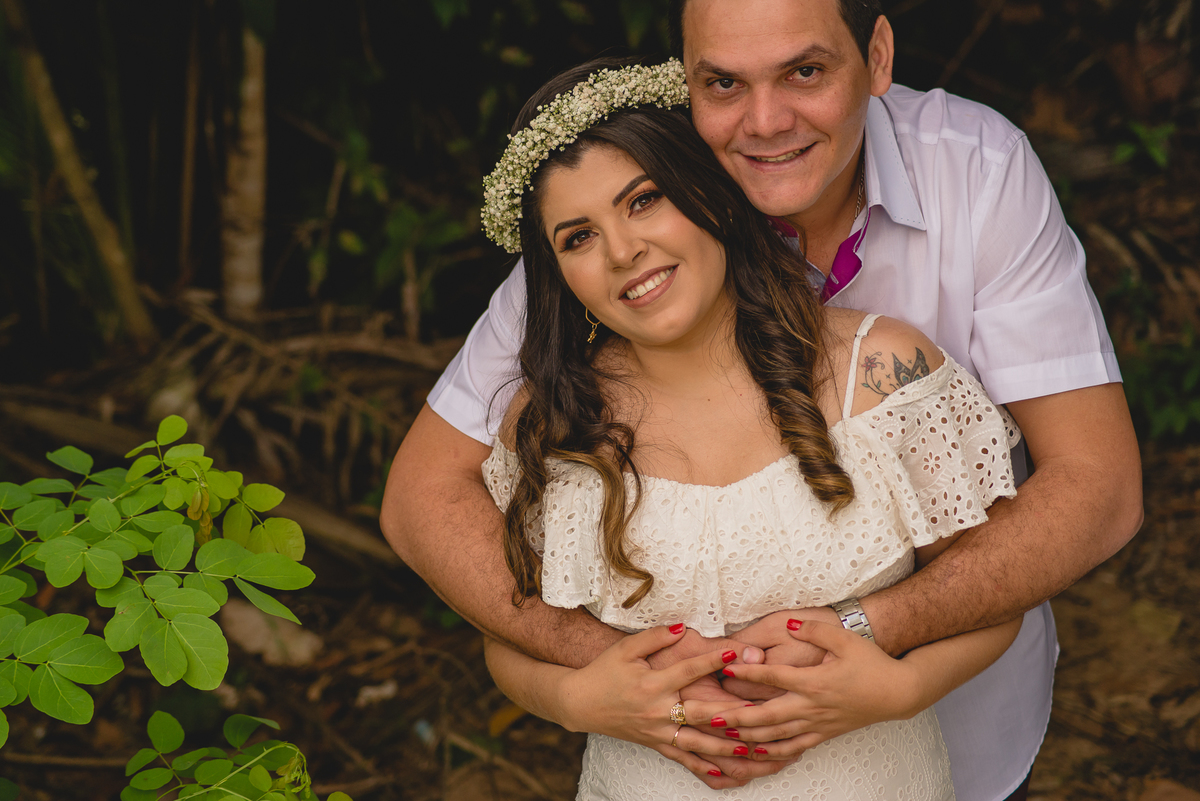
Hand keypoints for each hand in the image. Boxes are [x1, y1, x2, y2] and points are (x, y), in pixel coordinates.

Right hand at [556, 626, 751, 763]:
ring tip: (751, 746)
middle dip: (730, 713)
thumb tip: (682, 626)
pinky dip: (703, 765)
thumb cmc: (604, 671)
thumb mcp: (626, 649)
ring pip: (697, 742)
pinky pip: (682, 758)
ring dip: (725, 746)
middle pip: (700, 714)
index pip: (687, 671)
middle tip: (757, 711)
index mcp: (652, 684)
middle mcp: (657, 711)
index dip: (710, 660)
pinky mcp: (655, 744)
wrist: (580, 703)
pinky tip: (724, 770)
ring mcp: (657, 732)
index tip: (733, 653)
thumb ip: (655, 637)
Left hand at [689, 620, 921, 757]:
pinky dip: (773, 751)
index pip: (774, 677)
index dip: (748, 673)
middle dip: (735, 716)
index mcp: (814, 682)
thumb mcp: (845, 639)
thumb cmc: (871, 662)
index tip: (725, 668)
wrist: (897, 692)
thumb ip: (815, 630)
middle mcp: (812, 706)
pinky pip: (794, 746)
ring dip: (747, 736)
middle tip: (709, 715)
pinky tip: (755, 752)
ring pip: (776, 735)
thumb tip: (789, 624)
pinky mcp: (824, 733)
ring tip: (722, 735)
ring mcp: (817, 723)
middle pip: (766, 715)